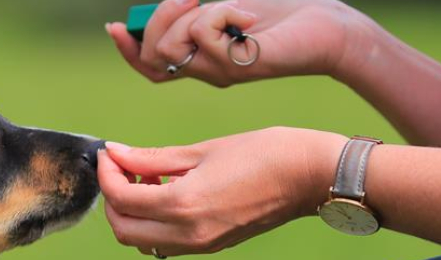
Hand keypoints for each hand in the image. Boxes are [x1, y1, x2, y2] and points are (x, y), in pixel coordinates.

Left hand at [97, 128, 346, 255]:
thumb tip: (115, 153)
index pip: (121, 199)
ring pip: (141, 240)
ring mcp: (201, 245)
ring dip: (131, 212)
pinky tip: (166, 191)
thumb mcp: (203, 150)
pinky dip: (152, 221)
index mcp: (184, 205)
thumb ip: (153, 157)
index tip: (109, 152)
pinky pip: (164, 242)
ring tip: (147, 177)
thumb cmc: (264, 152)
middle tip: (122, 167)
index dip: (107, 173)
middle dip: (113, 198)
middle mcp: (188, 234)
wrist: (313, 177)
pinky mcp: (211, 245)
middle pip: (123, 229)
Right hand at [106, 0, 373, 85]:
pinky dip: (223, 11)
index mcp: (200, 59)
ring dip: (189, 15)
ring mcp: (219, 71)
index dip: (127, 50)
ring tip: (225, 5)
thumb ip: (195, 14)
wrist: (326, 28)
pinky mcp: (235, 65)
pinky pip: (204, 32)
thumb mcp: (227, 9)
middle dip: (158, 19)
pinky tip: (249, 17)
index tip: (114, 27)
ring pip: (171, 47)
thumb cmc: (282, 15)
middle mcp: (205, 71)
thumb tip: (163, 6)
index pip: (149, 66)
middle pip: (152, 55)